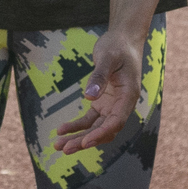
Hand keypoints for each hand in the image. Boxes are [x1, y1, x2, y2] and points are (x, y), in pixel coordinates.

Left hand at [51, 29, 149, 154]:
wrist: (122, 39)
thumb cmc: (117, 46)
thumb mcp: (107, 57)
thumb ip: (99, 76)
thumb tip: (89, 98)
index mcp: (128, 96)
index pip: (116, 121)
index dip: (101, 134)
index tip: (85, 142)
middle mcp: (122, 105)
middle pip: (104, 130)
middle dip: (85, 141)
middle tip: (65, 149)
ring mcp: (111, 105)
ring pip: (96, 128)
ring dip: (79, 137)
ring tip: (59, 145)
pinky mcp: (102, 103)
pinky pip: (89, 119)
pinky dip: (77, 126)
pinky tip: (61, 130)